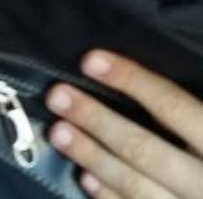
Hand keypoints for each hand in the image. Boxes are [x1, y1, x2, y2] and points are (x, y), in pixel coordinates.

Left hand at [45, 50, 202, 198]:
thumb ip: (197, 106)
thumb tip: (161, 77)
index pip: (173, 106)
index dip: (131, 81)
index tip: (90, 60)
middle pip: (144, 148)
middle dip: (96, 120)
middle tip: (57, 95)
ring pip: (137, 186)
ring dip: (93, 158)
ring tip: (58, 132)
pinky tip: (86, 182)